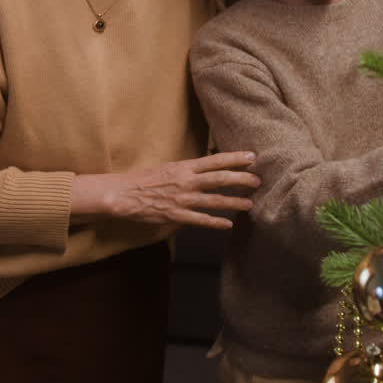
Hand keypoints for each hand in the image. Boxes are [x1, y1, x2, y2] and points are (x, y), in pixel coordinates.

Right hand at [71, 151, 259, 229]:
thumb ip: (189, 169)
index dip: (235, 158)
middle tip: (258, 181)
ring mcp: (182, 199)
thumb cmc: (145, 179)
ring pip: (214, 201)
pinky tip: (228, 225)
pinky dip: (215, 223)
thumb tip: (208, 167)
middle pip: (220, 179)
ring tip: (250, 204)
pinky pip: (200, 220)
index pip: (215, 160)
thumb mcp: (169, 167)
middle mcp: (187, 181)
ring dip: (234, 202)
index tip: (252, 157)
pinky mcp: (176, 215)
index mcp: (184, 167)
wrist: (124, 194)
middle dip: (241, 180)